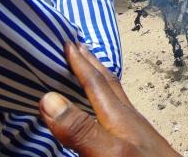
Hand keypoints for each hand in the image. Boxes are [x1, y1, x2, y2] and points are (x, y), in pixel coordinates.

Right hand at [39, 42, 180, 156]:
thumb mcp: (110, 150)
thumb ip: (82, 128)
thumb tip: (49, 98)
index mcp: (119, 115)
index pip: (96, 82)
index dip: (80, 63)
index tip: (67, 42)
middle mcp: (128, 116)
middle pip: (108, 83)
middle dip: (92, 63)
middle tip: (79, 46)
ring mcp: (135, 129)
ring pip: (115, 95)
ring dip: (101, 79)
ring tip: (92, 69)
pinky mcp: (138, 142)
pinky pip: (119, 110)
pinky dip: (108, 100)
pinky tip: (108, 110)